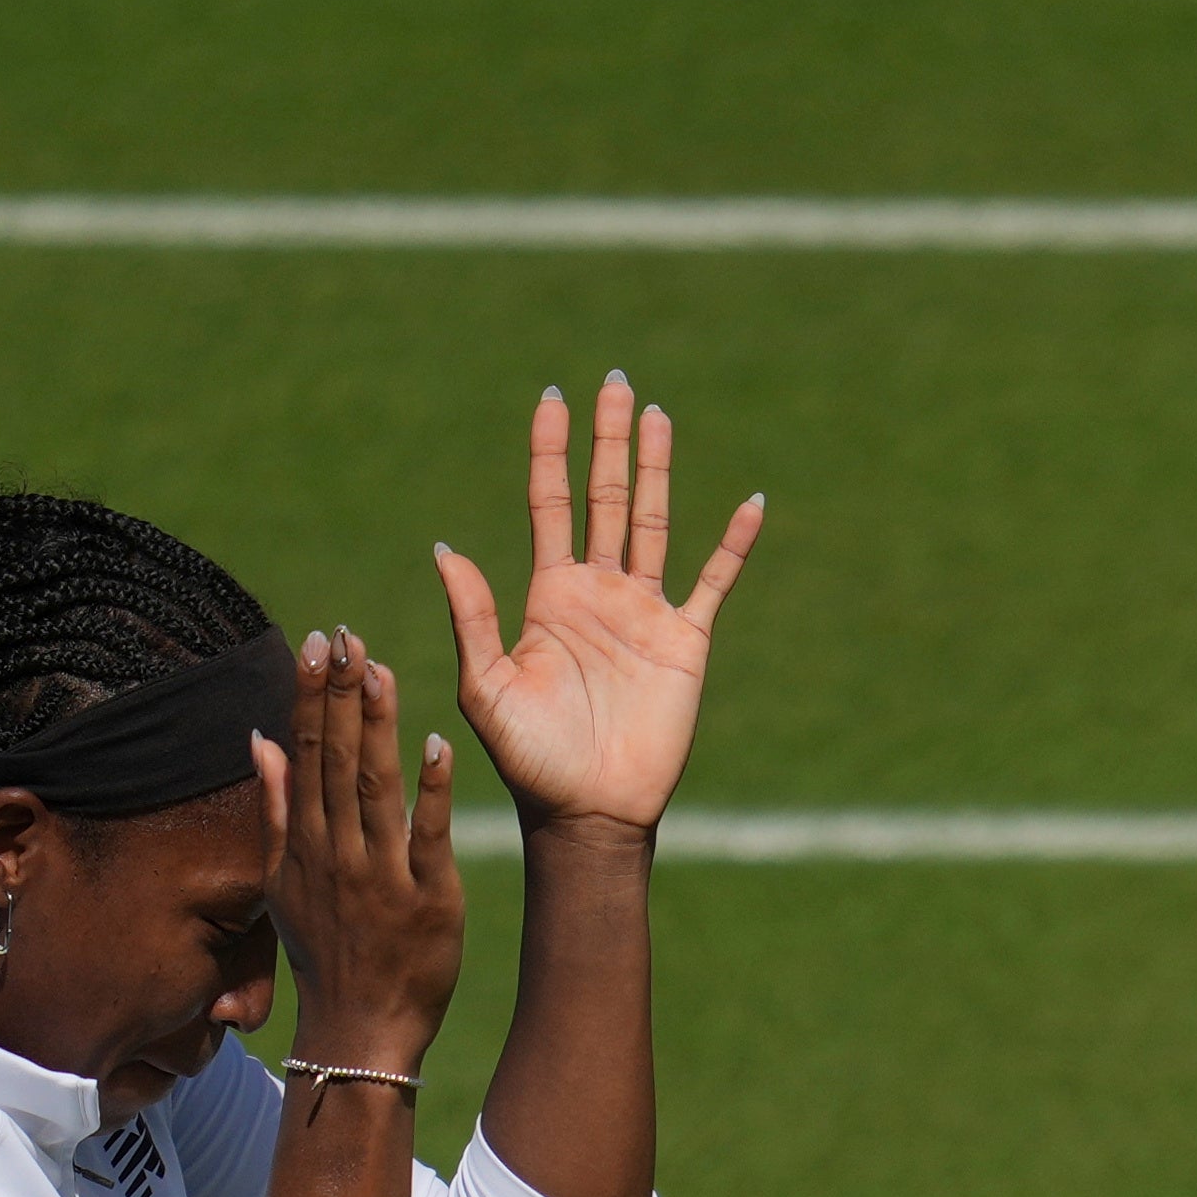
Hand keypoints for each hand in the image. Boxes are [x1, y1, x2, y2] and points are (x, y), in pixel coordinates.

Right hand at [256, 628, 462, 1072]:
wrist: (358, 1030)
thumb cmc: (325, 953)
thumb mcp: (282, 882)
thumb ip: (276, 808)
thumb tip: (259, 740)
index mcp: (305, 844)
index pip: (305, 754)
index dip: (309, 696)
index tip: (316, 642)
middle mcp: (336, 853)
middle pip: (335, 760)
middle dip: (338, 695)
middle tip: (346, 635)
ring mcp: (380, 877)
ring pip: (375, 789)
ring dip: (376, 727)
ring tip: (378, 668)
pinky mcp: (427, 901)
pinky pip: (427, 838)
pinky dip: (431, 792)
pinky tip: (436, 743)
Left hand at [433, 376, 762, 832]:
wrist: (589, 813)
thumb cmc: (531, 761)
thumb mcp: (486, 687)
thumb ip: (473, 617)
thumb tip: (445, 548)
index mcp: (548, 596)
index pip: (550, 504)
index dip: (550, 452)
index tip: (552, 398)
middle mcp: (597, 593)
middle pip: (605, 498)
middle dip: (607, 442)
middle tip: (613, 383)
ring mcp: (643, 613)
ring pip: (654, 522)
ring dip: (656, 469)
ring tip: (657, 416)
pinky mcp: (685, 641)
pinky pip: (713, 582)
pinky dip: (733, 545)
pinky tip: (750, 505)